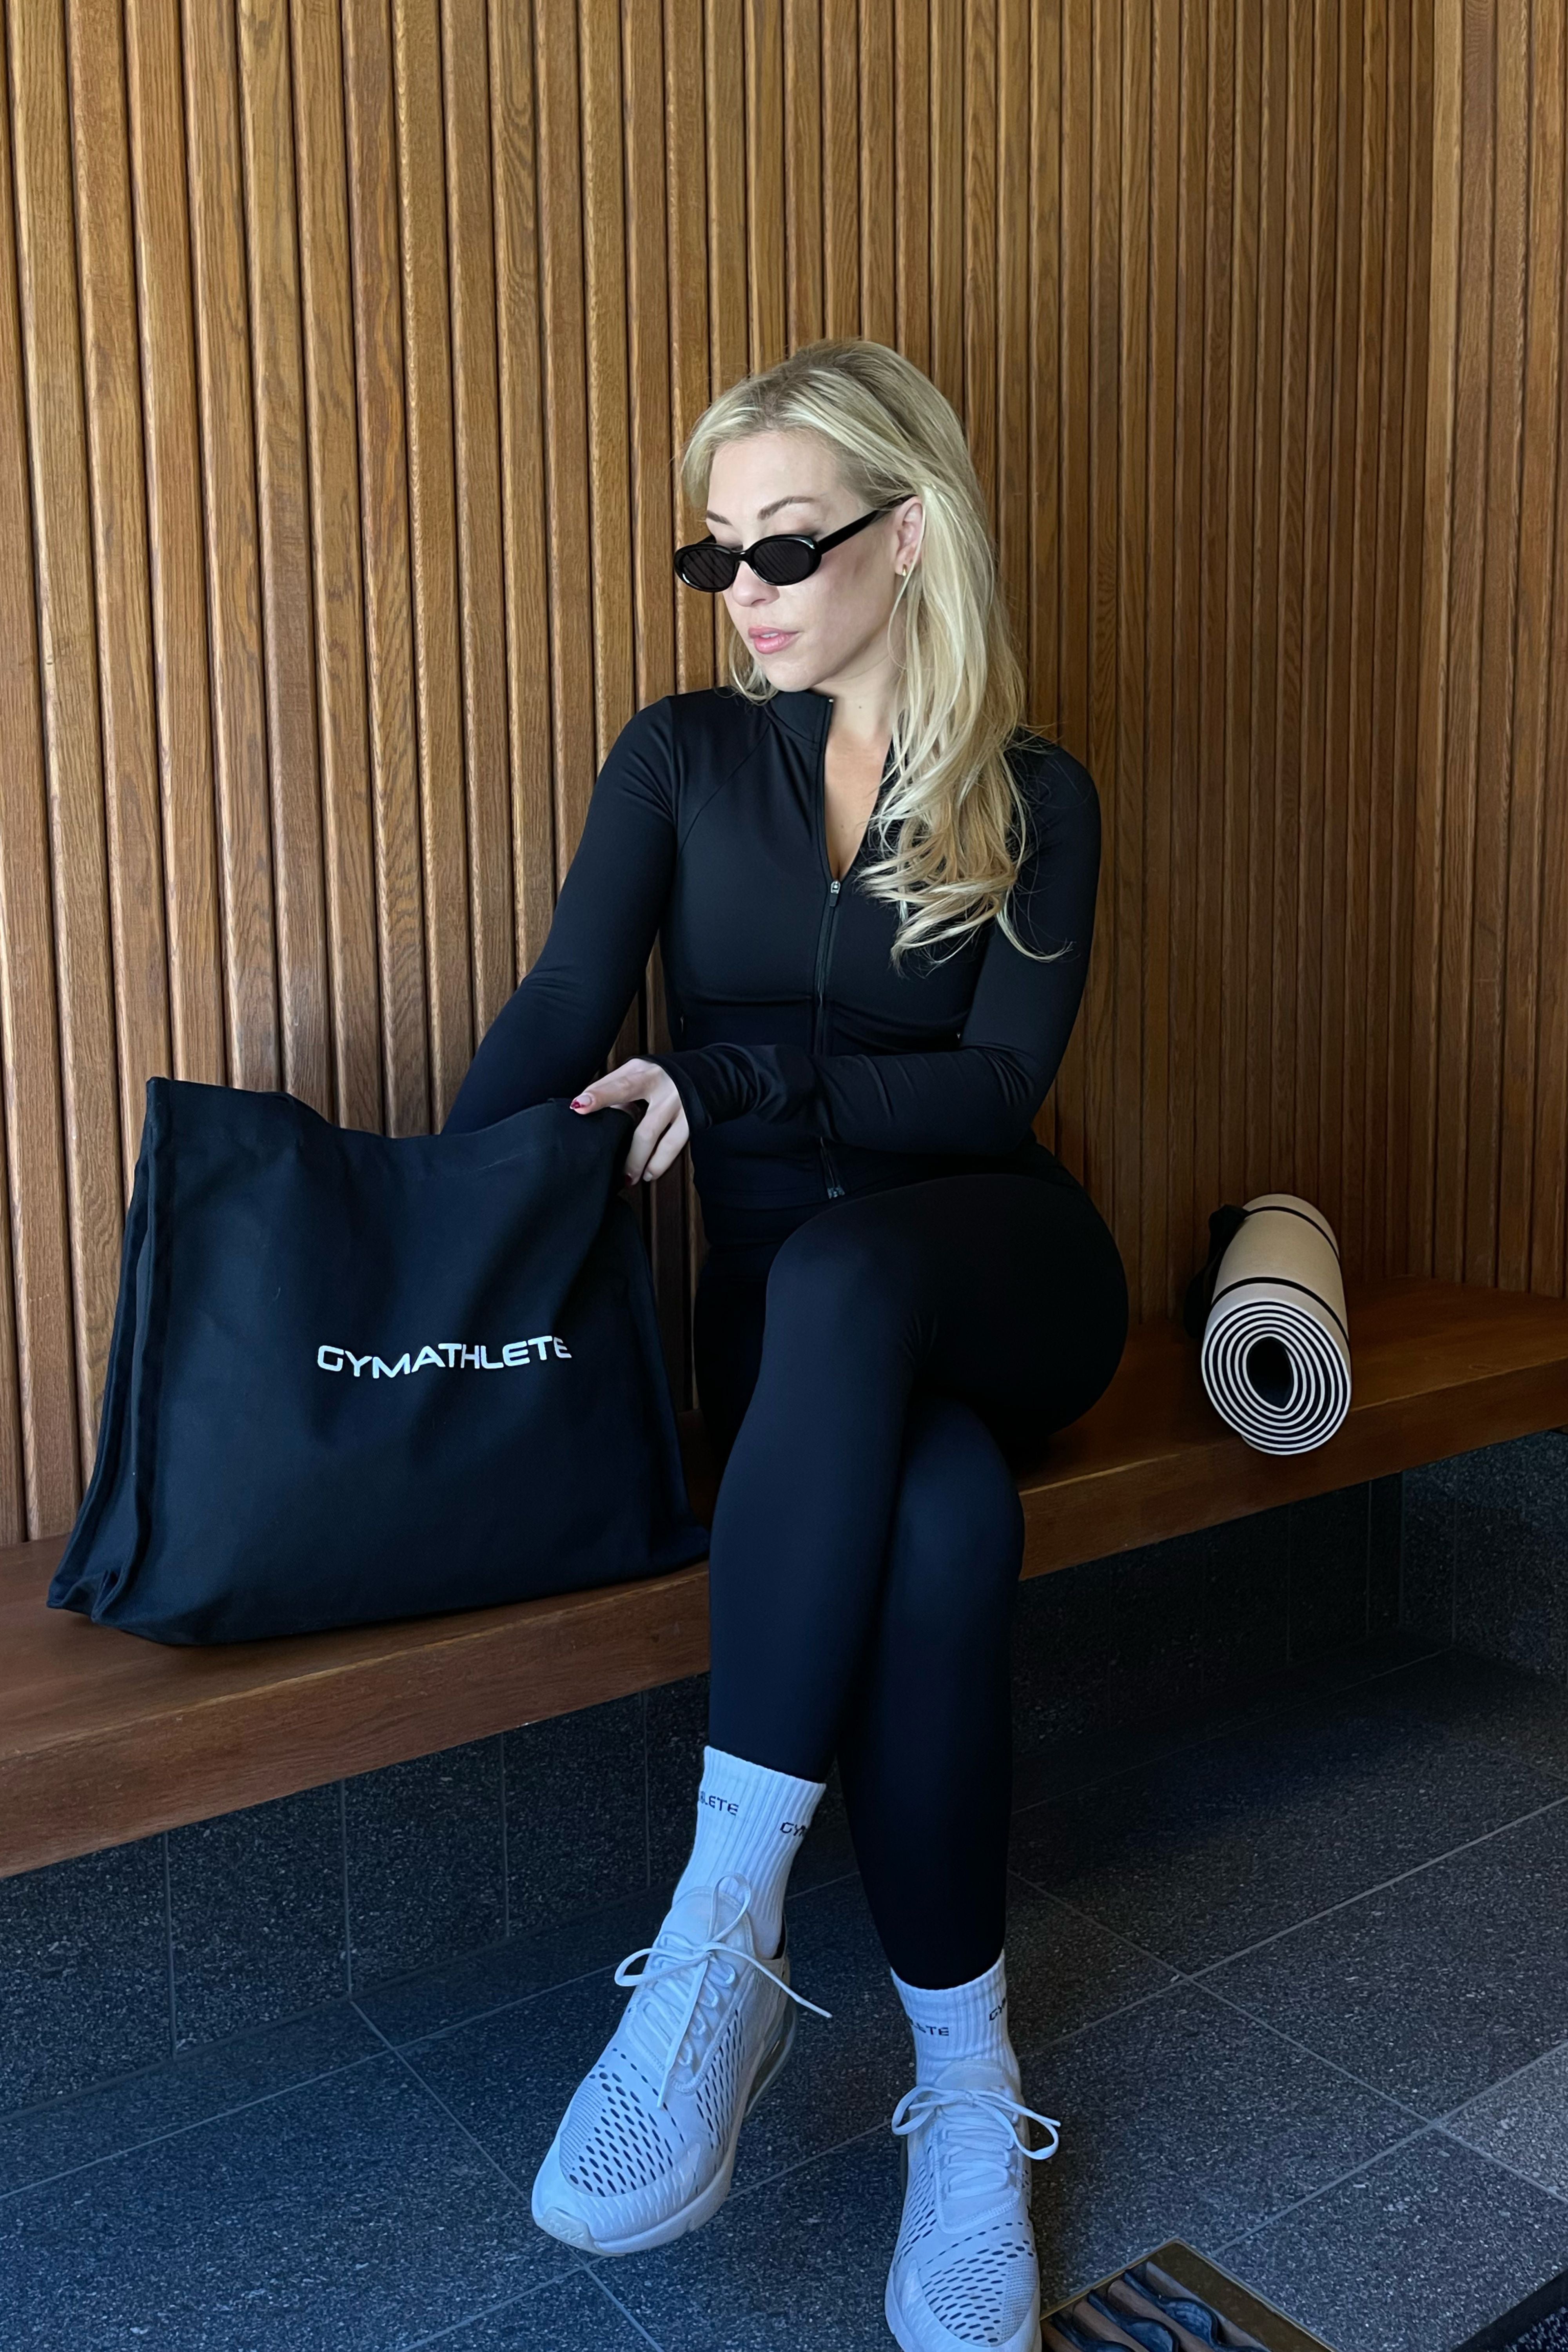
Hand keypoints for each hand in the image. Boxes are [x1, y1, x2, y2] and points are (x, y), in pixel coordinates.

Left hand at [570, 1058, 689, 1185]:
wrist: (714, 1076)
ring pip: (649, 1132)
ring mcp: (676, 1100)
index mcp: (641, 1068)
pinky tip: (649, 1174)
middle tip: (592, 1133)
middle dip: (607, 1108)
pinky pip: (672, 1145)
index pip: (614, 1081)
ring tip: (626, 1177)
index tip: (578, 1106)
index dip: (597, 1094)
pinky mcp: (691, 1119)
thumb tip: (590, 1111)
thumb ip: (618, 1089)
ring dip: (635, 1158)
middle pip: (627, 1092)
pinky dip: (659, 1163)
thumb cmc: (667, 1078)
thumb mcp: (642, 1074)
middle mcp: (658, 1080)